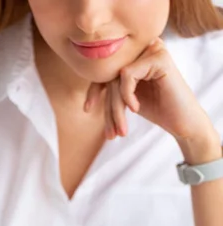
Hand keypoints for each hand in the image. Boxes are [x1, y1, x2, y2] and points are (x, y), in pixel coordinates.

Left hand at [85, 38, 215, 141]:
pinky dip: (127, 95)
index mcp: (137, 56)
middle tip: (111, 133)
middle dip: (108, 107)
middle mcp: (144, 48)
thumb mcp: (128, 97)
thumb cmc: (158, 110)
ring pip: (117, 77)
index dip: (94, 89)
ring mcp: (152, 49)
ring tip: (121, 131)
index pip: (107, 69)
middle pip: (111, 75)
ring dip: (116, 108)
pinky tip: (136, 109)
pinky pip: (127, 75)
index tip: (87, 110)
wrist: (183, 122)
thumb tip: (88, 86)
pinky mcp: (158, 57)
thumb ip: (112, 87)